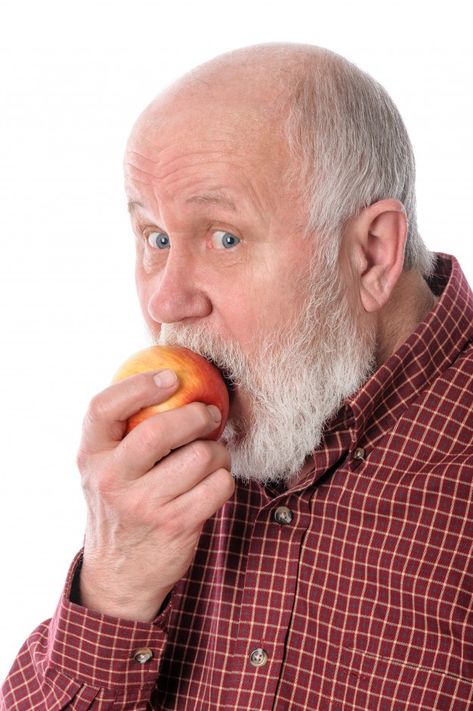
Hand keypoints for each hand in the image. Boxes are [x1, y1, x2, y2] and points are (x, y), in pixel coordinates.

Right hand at [76, 370, 233, 621]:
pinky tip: (214, 481)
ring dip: (218, 451)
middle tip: (209, 414)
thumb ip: (123, 431)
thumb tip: (171, 379)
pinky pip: (219, 484)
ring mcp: (143, 505)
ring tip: (212, 455)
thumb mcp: (106, 468)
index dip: (139, 385)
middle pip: (159, 430)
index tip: (171, 377)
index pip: (103, 408)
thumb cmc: (120, 504)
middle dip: (196, 416)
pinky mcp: (176, 524)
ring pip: (200, 456)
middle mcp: (112, 479)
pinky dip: (225, 478)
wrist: (120, 574)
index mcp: (91, 456)